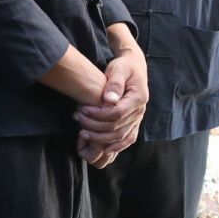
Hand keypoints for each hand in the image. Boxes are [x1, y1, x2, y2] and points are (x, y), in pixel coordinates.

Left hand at [77, 48, 148, 166]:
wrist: (133, 67)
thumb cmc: (124, 67)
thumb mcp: (119, 69)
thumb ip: (114, 84)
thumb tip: (109, 99)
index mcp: (138, 98)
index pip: (118, 114)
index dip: (99, 115)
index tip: (83, 109)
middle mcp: (140, 111)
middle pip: (118, 128)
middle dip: (95, 127)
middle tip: (78, 119)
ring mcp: (138, 118)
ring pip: (121, 136)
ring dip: (101, 138)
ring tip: (83, 132)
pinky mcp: (134, 122)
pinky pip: (128, 139)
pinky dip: (117, 147)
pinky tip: (103, 149)